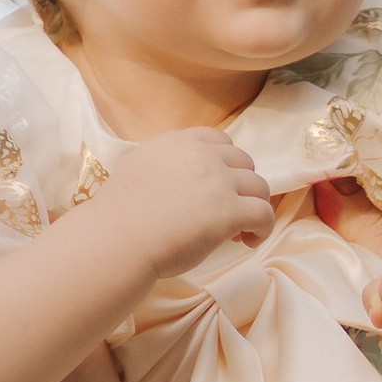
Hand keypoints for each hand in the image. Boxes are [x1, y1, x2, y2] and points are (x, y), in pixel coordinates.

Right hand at [99, 131, 275, 280]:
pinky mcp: (229, 210)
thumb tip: (173, 175)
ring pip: (260, 187)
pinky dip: (263, 228)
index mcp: (180, 142)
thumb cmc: (119, 214)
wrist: (117, 238)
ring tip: (242, 230)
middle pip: (244, 162)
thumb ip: (162, 163)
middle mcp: (203, 156)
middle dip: (242, 186)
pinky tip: (249, 241)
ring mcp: (219, 181)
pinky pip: (264, 213)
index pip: (220, 140)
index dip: (227, 164)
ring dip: (255, 206)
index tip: (220, 185)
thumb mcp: (137, 167)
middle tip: (230, 211)